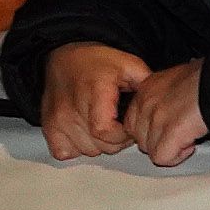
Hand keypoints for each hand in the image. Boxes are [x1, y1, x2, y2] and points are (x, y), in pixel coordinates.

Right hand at [38, 42, 147, 159]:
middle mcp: (71, 108)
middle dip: (116, 141)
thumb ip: (147, 84)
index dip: (122, 136)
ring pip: (85, 151)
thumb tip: (161, 104)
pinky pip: (64, 152)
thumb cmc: (98, 63)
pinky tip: (86, 134)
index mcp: (94, 92)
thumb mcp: (130, 65)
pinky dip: (77, 148)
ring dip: (99, 145)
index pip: (104, 131)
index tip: (129, 128)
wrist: (64, 57)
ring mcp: (57, 119)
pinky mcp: (48, 127)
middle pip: (98, 145)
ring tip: (105, 127)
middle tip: (120, 127)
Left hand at [122, 59, 209, 167]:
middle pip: (140, 137)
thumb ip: (167, 94)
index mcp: (148, 88)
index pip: (132, 120)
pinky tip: (190, 144)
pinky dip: (177, 156)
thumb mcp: (180, 77)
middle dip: (159, 140)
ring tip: (189, 137)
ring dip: (170, 148)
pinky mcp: (171, 132)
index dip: (151, 130)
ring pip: (150, 149)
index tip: (167, 129)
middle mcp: (147, 102)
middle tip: (180, 134)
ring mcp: (157, 118)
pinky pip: (162, 157)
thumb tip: (171, 106)